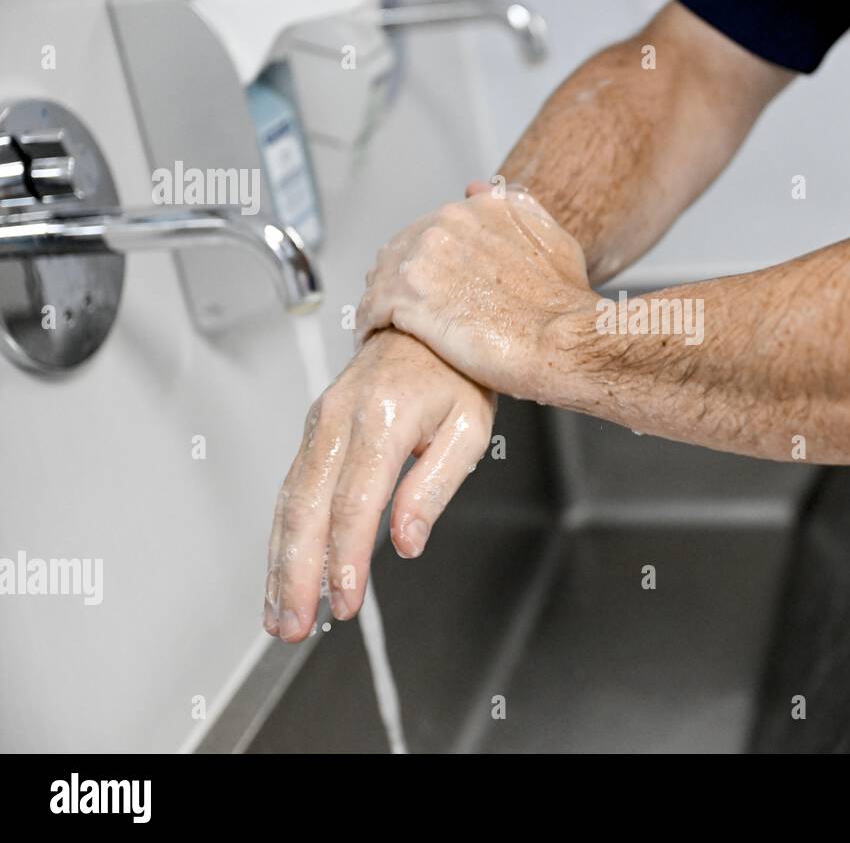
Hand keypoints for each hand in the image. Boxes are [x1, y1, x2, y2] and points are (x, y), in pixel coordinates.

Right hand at [265, 328, 494, 641]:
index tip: (345, 599)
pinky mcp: (312, 432)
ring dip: (279, 565)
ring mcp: (319, 423)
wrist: (425, 327)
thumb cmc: (454, 374)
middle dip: (297, 574)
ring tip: (280, 615)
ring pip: (288, 503)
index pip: (355, 502)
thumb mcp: (468, 427)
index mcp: (383, 416)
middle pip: (307, 508)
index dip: (346, 557)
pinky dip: (281, 538)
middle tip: (295, 624)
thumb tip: (407, 540)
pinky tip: (281, 573)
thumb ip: (434, 486)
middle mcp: (339, 418)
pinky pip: (290, 490)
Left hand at [356, 188, 593, 397]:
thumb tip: (478, 186)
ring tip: (386, 328)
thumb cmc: (564, 303)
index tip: (427, 286)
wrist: (563, 342)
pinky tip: (376, 339)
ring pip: (381, 277)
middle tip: (402, 313)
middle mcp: (446, 225)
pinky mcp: (408, 299)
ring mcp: (423, 260)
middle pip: (399, 251)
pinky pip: (372, 308)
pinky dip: (370, 324)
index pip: (429, 229)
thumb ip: (517, 209)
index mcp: (478, 209)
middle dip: (397, 281)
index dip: (425, 261)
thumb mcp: (553, 240)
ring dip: (381, 301)